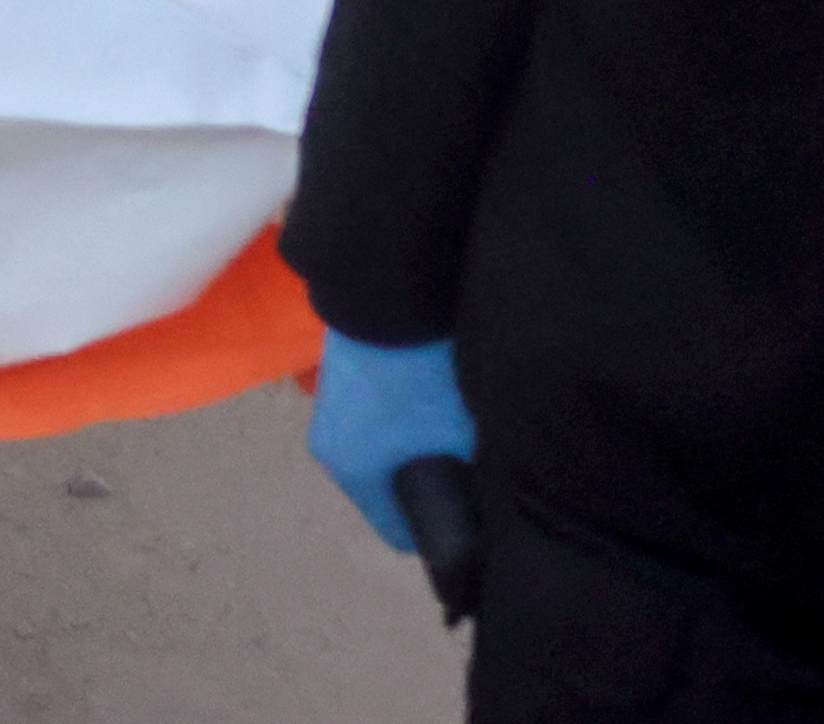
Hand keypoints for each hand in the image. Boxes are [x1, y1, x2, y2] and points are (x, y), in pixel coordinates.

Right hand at [307, 331, 475, 556]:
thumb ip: (472, 478)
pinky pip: (376, 415)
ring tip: (455, 423)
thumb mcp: (460, 434)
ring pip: (383, 449)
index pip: (398, 532)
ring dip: (414, 444)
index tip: (473, 517)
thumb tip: (491, 501)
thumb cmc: (420, 374)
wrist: (384, 291)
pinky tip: (431, 390)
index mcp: (354, 472)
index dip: (440, 531)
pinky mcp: (339, 372)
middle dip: (428, 483)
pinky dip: (402, 412)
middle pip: (390, 488)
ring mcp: (332, 406)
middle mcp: (333, 446)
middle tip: (470, 466)